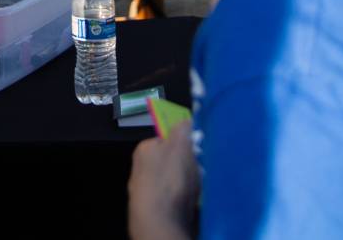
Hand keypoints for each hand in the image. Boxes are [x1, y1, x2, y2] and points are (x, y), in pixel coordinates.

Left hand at [128, 123, 198, 239]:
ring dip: (186, 183)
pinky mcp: (153, 209)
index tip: (199, 149)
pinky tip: (191, 202)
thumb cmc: (170, 178)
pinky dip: (183, 200)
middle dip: (187, 164)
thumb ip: (183, 129)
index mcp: (144, 149)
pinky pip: (173, 200)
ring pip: (173, 181)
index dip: (184, 143)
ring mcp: (145, 190)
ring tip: (199, 187)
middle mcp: (140, 168)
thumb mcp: (180, 145)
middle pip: (170, 161)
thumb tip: (187, 120)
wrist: (159, 220)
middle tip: (202, 169)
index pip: (166, 139)